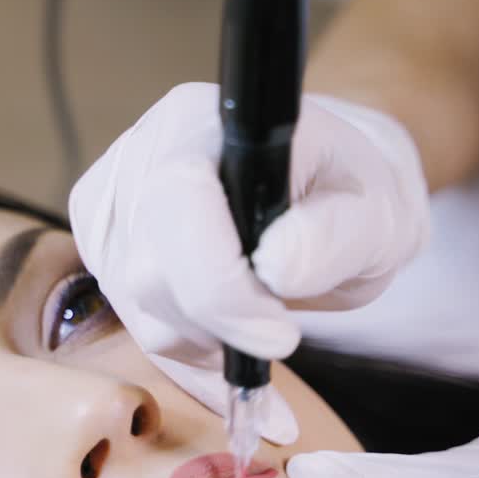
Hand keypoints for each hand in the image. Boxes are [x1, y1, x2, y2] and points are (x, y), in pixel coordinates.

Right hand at [68, 83, 429, 443]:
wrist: (325, 196)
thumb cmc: (349, 198)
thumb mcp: (373, 214)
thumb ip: (333, 237)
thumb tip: (276, 269)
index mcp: (201, 122)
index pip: (179, 207)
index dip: (221, 288)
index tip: (279, 336)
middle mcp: (141, 154)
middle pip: (151, 270)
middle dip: (222, 322)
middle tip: (281, 328)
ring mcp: (111, 204)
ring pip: (141, 309)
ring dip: (207, 339)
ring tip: (259, 320)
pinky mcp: (105, 249)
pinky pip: (137, 326)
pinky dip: (190, 354)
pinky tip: (231, 354)